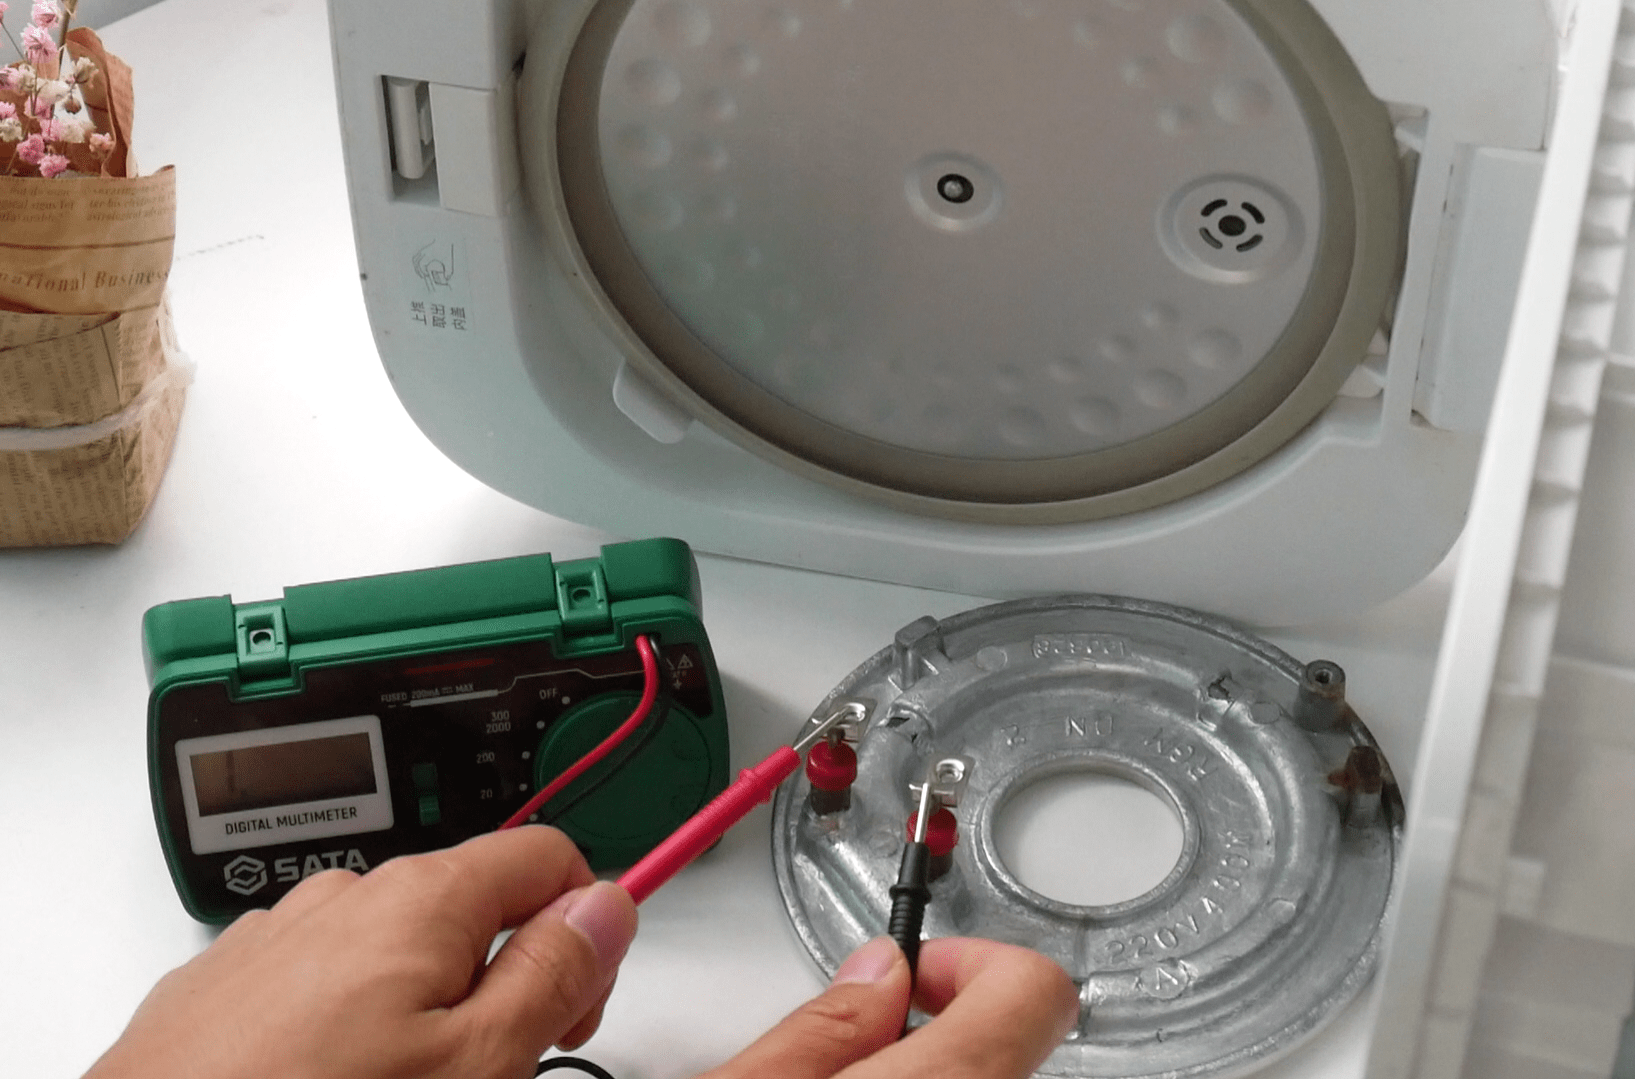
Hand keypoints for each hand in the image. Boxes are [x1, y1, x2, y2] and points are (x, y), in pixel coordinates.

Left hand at [85, 827, 636, 1078]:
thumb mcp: (473, 1067)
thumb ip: (553, 975)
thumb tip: (607, 905)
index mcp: (422, 898)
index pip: (548, 857)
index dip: (586, 925)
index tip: (579, 999)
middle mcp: (348, 895)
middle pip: (474, 904)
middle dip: (505, 976)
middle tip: (495, 1069)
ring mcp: (279, 936)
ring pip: (396, 947)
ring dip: (425, 1004)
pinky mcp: (227, 982)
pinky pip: (323, 979)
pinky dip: (348, 1021)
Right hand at [700, 936, 1078, 1078]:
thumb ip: (825, 1019)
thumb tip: (879, 967)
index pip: (1035, 989)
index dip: (970, 960)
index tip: (911, 971)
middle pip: (1009, 1033)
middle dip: (933, 1012)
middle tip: (858, 1029)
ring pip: (985, 1070)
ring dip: (927, 1059)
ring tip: (844, 1073)